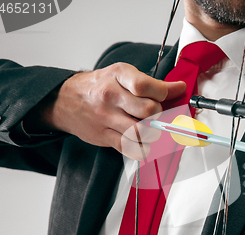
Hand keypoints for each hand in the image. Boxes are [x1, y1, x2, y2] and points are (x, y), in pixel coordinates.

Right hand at [36, 62, 185, 159]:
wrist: (65, 100)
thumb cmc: (99, 86)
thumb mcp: (123, 75)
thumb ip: (153, 83)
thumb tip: (180, 88)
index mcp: (118, 76)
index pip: (146, 86)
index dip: (165, 92)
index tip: (172, 94)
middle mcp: (111, 96)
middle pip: (149, 111)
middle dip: (160, 115)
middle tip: (158, 114)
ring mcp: (106, 118)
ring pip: (142, 132)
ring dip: (153, 133)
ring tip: (151, 128)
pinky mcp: (104, 136)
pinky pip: (130, 148)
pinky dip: (142, 149)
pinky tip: (143, 142)